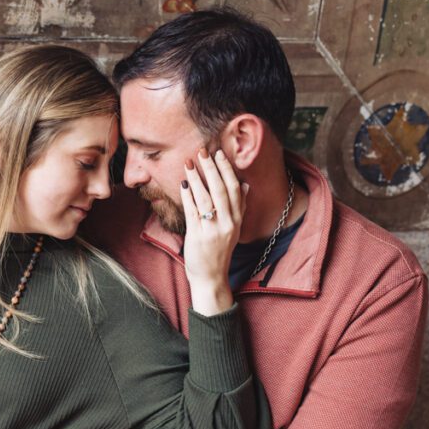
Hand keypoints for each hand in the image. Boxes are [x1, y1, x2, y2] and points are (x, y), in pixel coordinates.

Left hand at [181, 148, 247, 315]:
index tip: (219, 154)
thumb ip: (240, 207)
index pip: (235, 190)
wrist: (210, 277)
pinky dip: (188, 196)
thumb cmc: (219, 250)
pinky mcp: (198, 236)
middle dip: (211, 169)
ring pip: (206, 199)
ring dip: (197, 179)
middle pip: (221, 190)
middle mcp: (228, 224)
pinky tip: (183, 184)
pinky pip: (192, 212)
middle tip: (202, 152)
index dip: (227, 170)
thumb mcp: (234, 228)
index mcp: (237, 220)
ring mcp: (213, 230)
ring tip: (189, 163)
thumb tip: (245, 185)